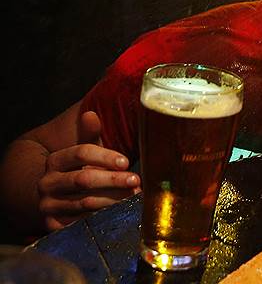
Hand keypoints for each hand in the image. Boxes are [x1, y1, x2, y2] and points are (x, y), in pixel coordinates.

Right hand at [37, 111, 140, 230]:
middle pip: (83, 179)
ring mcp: (48, 205)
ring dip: (113, 200)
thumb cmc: (77, 171)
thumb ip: (89, 134)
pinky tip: (120, 213)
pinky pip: (82, 222)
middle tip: (135, 180)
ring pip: (85, 202)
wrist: (53, 199)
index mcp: (55, 160)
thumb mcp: (83, 152)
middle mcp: (47, 183)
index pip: (81, 153)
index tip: (126, 161)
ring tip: (134, 196)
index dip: (105, 157)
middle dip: (113, 180)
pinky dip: (103, 217)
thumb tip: (91, 114)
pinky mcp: (53, 226)